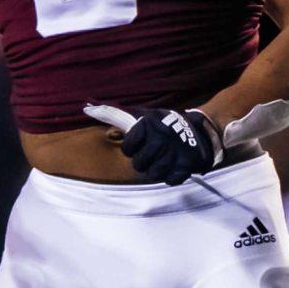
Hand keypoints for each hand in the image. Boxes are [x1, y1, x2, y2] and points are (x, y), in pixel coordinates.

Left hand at [85, 103, 222, 185]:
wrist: (201, 130)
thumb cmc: (165, 124)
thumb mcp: (143, 115)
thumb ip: (116, 113)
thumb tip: (87, 108)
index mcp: (148, 126)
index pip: (128, 147)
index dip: (131, 149)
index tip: (138, 146)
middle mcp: (160, 139)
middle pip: (140, 164)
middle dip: (143, 162)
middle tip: (149, 157)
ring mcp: (174, 153)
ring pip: (154, 174)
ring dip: (155, 171)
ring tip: (159, 164)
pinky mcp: (187, 164)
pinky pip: (172, 180)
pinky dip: (171, 177)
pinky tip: (172, 169)